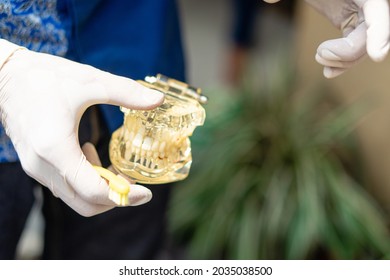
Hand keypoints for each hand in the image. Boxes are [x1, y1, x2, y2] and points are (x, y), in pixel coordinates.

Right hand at [0, 40, 162, 215]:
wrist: (5, 77)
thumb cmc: (44, 77)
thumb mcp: (90, 81)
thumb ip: (126, 92)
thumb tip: (159, 100)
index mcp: (56, 148)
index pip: (94, 191)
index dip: (124, 196)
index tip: (145, 193)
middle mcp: (43, 166)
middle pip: (86, 204)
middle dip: (115, 198)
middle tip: (132, 181)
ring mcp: (37, 170)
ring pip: (76, 198)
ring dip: (100, 189)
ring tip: (110, 164)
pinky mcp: (36, 166)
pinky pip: (66, 187)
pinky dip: (85, 180)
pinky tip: (88, 152)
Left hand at [263, 0, 389, 77]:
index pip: (379, 11)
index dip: (380, 32)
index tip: (376, 54)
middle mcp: (367, 2)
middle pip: (372, 35)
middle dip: (349, 51)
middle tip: (319, 53)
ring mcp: (361, 14)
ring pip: (363, 46)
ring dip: (343, 60)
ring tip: (319, 57)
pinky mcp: (352, 23)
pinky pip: (353, 48)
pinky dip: (341, 62)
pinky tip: (328, 72)